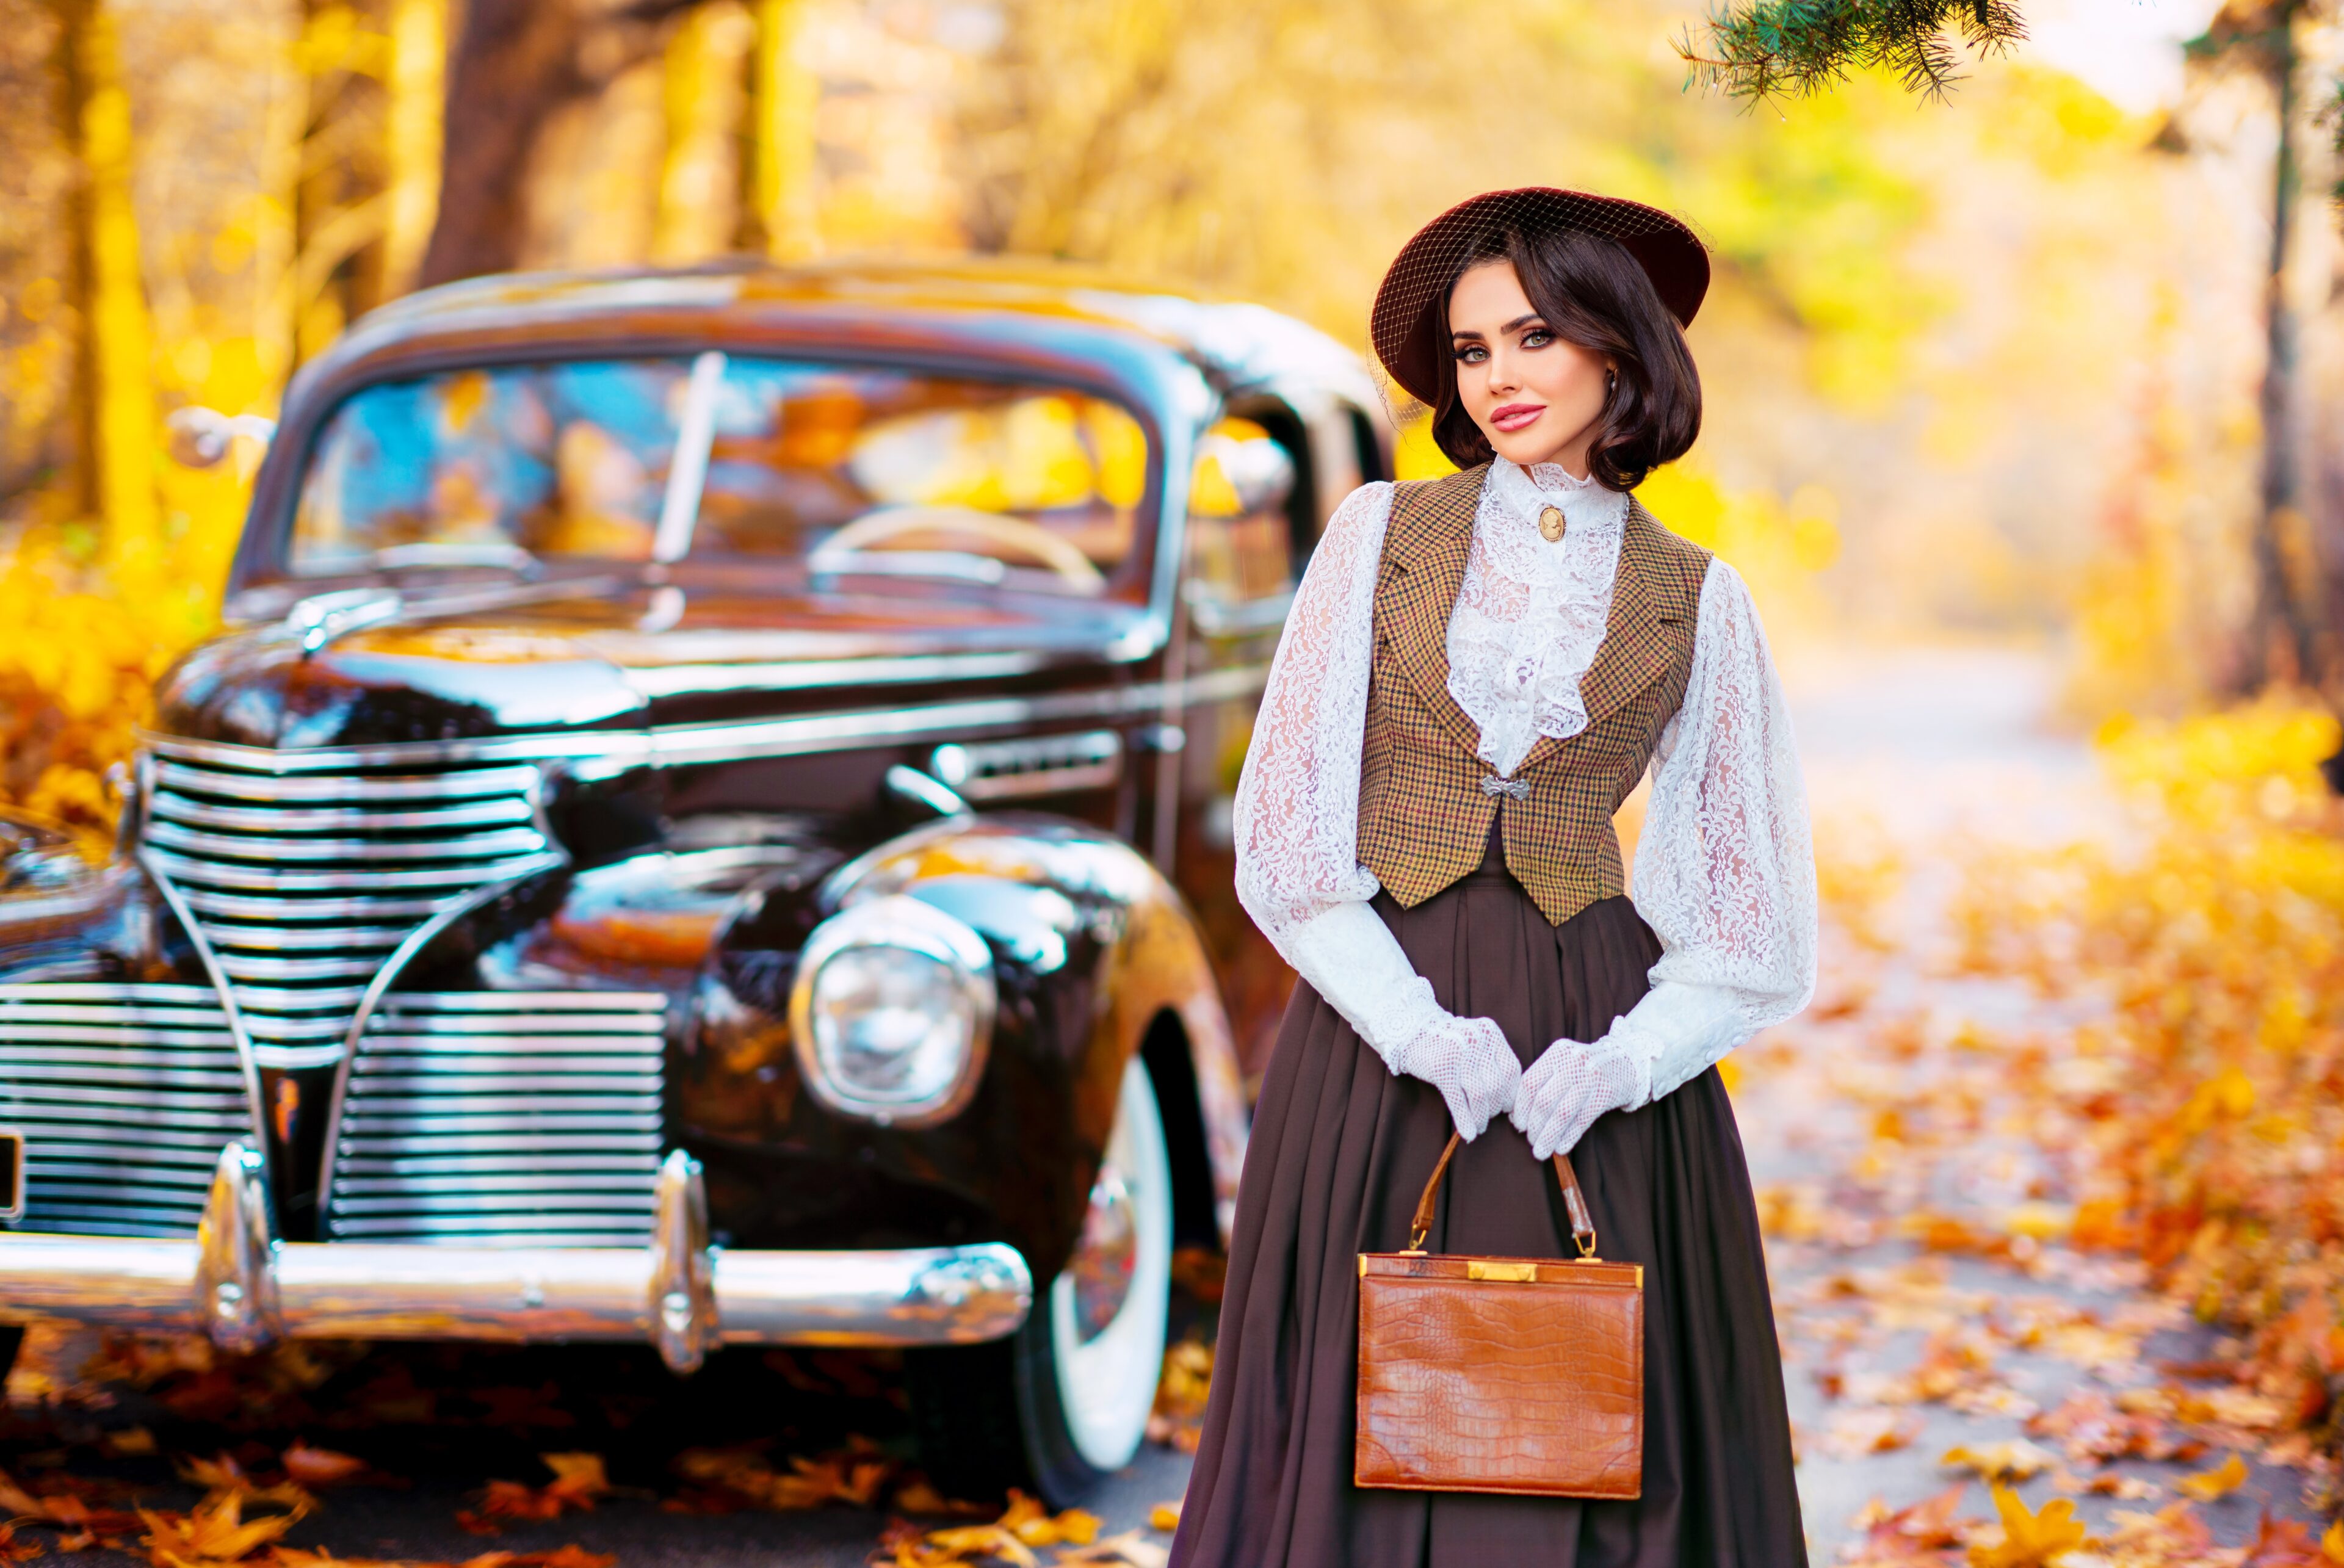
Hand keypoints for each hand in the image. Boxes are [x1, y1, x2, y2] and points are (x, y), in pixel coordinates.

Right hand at [1387, 1013, 1520, 1141]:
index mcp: (1490, 1032)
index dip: (1511, 1093)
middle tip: (1488, 1118)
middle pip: (1497, 1085)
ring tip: (1479, 1126)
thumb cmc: (1448, 1043)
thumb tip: (1508, 1103)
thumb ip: (1492, 1062)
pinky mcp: (1441, 1068)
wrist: (1412, 1033)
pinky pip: (1458, 1100)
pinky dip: (1464, 1120)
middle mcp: (1477, 1040)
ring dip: (1481, 1117)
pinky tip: (1467, 1133)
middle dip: (1495, 1108)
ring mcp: (1459, 1053)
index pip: (1512, 1070)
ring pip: (1480, 1095)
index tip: (1507, 1108)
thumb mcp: (1475, 1042)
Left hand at [1509, 1035, 1645, 1159]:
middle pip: (1544, 1100)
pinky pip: (1582, 1120)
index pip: (1530, 1082)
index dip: (1520, 1107)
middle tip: (1530, 1141)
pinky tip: (1561, 1148)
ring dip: (1549, 1136)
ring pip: (1562, 1113)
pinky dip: (1569, 1137)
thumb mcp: (1563, 1064)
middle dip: (1534, 1126)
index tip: (1517, 1125)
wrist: (1626, 1062)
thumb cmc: (1585, 1069)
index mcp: (1557, 1053)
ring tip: (1541, 1151)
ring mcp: (1591, 1076)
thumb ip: (1542, 1082)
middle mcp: (1573, 1062)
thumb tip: (1516, 1116)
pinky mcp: (1606, 1092)